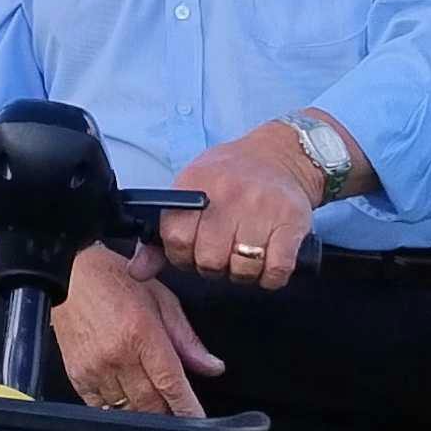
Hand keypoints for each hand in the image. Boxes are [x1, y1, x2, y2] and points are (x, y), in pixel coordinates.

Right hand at [51, 246, 222, 416]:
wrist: (69, 275)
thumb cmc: (115, 281)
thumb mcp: (160, 300)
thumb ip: (186, 338)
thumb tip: (213, 367)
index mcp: (142, 334)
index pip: (171, 384)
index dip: (187, 408)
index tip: (198, 421)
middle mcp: (118, 355)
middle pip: (151, 405)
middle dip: (168, 412)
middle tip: (176, 409)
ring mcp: (95, 369)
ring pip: (128, 410)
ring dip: (144, 412)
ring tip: (151, 400)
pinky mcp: (77, 376)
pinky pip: (102, 408)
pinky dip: (117, 409)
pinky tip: (125, 396)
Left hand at [152, 121, 327, 289]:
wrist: (281, 153)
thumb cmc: (231, 175)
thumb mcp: (192, 190)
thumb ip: (164, 234)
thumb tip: (137, 271)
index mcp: (197, 185)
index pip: (175, 238)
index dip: (181, 256)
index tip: (191, 253)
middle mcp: (229, 194)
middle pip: (209, 260)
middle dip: (213, 267)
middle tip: (222, 255)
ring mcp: (263, 208)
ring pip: (242, 269)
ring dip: (243, 274)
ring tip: (245, 256)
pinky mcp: (292, 221)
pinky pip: (276, 270)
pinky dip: (270, 277)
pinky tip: (268, 261)